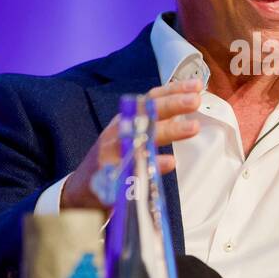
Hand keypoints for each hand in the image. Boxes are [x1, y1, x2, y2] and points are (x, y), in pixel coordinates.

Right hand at [60, 78, 202, 210]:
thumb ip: (156, 123)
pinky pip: (131, 170)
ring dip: (167, 130)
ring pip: (139, 138)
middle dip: (171, 105)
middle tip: (195, 100)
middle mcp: (117, 132)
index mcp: (125, 120)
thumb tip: (186, 107)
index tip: (196, 86)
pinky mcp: (109, 178)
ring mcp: (111, 154)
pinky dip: (149, 166)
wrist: (82, 191)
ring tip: (193, 127)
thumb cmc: (113, 160)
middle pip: (144, 114)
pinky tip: (169, 162)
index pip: (149, 100)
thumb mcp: (131, 136)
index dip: (171, 91)